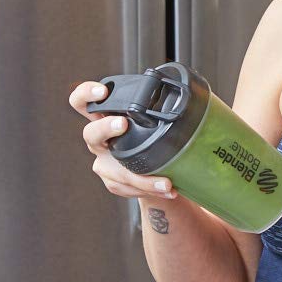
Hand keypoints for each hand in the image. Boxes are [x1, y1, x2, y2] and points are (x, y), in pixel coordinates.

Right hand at [68, 80, 176, 200]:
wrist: (154, 170)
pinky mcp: (114, 183)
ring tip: (166, 182)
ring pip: (117, 171)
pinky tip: (168, 190)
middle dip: (106, 128)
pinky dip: (151, 190)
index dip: (86, 93)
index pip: (83, 101)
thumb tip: (198, 95)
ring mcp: (104, 163)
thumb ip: (162, 109)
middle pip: (90, 133)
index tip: (103, 92)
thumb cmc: (153, 138)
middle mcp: (99, 140)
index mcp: (105, 118)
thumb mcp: (152, 121)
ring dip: (143, 178)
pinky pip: (130, 188)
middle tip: (123, 124)